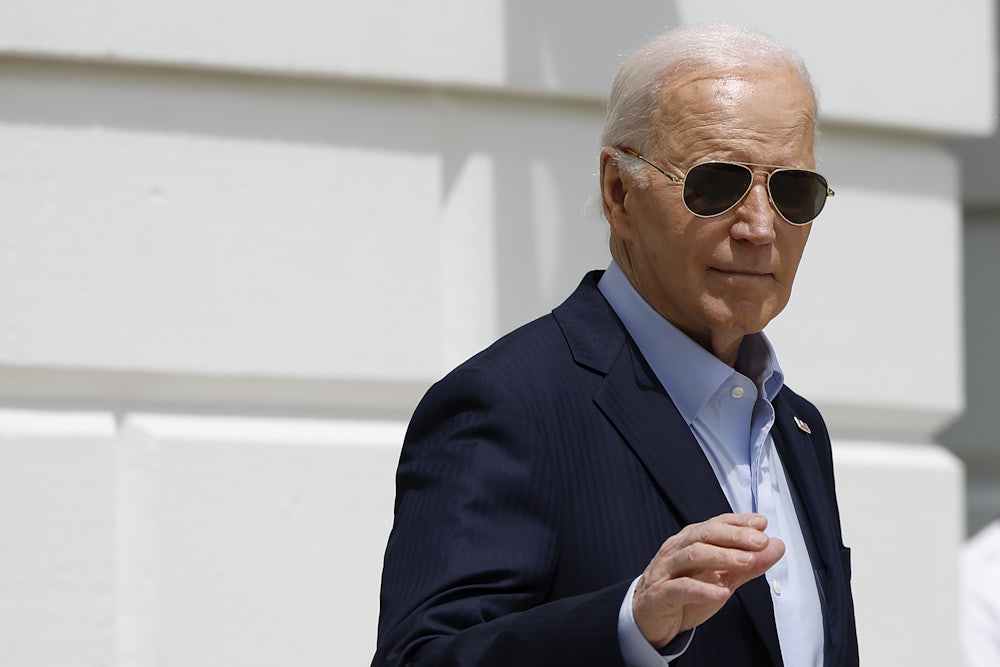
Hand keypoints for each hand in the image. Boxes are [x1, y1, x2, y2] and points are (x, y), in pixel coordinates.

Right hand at [632, 513, 784, 647]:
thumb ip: (748, 565)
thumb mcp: (721, 579)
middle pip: (705, 535)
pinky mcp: (659, 594)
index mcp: (690, 541)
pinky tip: (721, 593)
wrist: (648, 619)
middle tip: (760, 541)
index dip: (739, 522)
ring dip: (722, 557)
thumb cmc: (682, 594)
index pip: (715, 524)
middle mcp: (677, 550)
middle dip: (734, 536)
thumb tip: (774, 547)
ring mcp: (666, 570)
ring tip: (746, 562)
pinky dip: (702, 589)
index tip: (761, 524)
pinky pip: (680, 588)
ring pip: (692, 555)